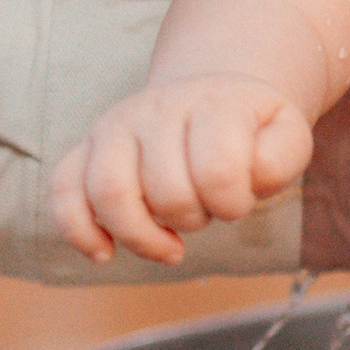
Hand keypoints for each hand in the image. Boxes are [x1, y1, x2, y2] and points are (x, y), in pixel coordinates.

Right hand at [50, 76, 312, 266]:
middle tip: (206, 213)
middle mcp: (157, 108)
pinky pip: (63, 189)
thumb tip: (248, 177)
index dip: (233, 203)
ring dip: (142, 234)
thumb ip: (281, 157)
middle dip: (193, 219)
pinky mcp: (85, 149)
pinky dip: (79, 230)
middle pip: (165, 189)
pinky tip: (105, 253)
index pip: (218, 169)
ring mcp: (115, 126)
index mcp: (212, 102)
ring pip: (109, 191)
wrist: (212, 97)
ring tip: (169, 245)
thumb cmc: (249, 129)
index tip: (239, 202)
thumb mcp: (286, 135)